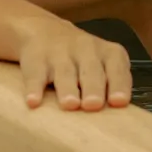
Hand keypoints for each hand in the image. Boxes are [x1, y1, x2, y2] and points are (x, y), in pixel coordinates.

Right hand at [16, 19, 133, 110]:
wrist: (44, 30)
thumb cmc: (83, 60)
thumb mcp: (103, 65)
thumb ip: (111, 87)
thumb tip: (116, 121)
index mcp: (108, 53)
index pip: (117, 67)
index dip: (118, 84)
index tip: (118, 102)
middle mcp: (86, 49)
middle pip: (91, 70)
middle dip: (93, 87)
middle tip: (93, 105)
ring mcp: (60, 53)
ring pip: (65, 71)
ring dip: (67, 89)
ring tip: (70, 105)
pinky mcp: (36, 59)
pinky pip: (35, 74)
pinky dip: (34, 88)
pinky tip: (33, 102)